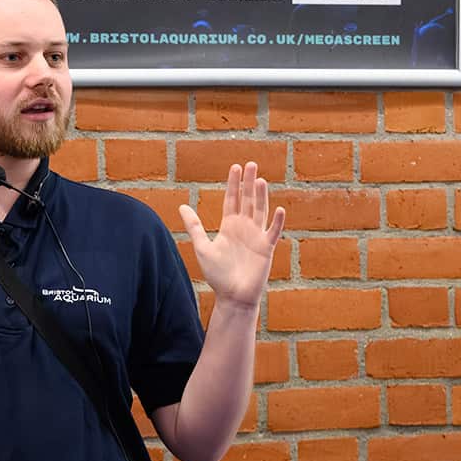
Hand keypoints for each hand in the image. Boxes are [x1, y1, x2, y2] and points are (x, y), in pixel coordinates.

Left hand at [179, 162, 285, 310]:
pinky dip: (276, 222)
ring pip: (260, 211)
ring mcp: (257, 237)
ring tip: (259, 180)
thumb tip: (182, 206)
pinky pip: (273, 232)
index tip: (235, 167)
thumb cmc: (217, 274)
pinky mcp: (266, 248)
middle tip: (250, 164)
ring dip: (260, 196)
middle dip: (248, 183)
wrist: (232, 296)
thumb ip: (194, 226)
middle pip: (247, 200)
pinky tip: (278, 209)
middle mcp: (244, 228)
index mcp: (229, 226)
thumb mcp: (202, 247)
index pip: (232, 200)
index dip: (233, 184)